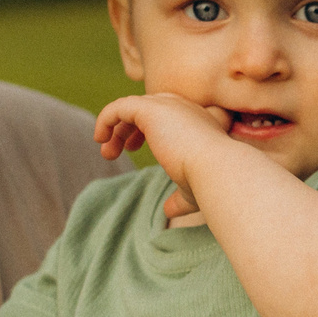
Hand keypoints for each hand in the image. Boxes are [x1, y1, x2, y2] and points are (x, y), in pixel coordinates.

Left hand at [93, 93, 239, 216]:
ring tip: (107, 153)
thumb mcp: (191, 190)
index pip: (164, 113)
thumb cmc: (209, 182)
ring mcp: (167, 105)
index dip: (144, 128)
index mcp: (195, 120)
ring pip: (130, 107)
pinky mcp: (151, 109)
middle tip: (114, 151)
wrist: (217, 170)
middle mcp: (183, 107)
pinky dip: (105, 119)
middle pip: (146, 107)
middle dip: (127, 127)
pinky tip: (100, 139)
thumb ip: (179, 198)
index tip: (134, 148)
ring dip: (114, 128)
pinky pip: (119, 107)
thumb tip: (168, 211)